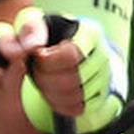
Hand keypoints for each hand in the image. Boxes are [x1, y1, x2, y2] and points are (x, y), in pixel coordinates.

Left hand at [13, 9, 119, 133]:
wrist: (62, 51)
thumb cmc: (48, 36)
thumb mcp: (35, 25)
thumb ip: (29, 30)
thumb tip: (32, 46)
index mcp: (90, 33)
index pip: (71, 55)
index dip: (47, 61)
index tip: (37, 56)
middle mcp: (103, 56)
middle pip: (72, 79)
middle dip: (45, 78)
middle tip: (36, 69)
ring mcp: (104, 78)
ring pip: (75, 96)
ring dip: (49, 92)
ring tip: (42, 79)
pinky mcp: (100, 97)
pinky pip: (77, 108)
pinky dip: (58, 104)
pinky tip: (50, 92)